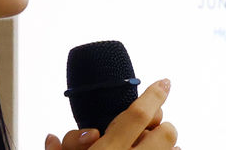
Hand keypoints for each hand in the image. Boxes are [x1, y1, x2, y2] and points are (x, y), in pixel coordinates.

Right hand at [45, 79, 178, 149]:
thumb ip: (64, 147)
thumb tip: (52, 137)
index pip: (138, 114)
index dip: (155, 94)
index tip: (164, 82)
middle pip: (166, 131)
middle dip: (161, 123)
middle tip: (151, 123)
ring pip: (174, 147)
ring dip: (166, 143)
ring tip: (154, 142)